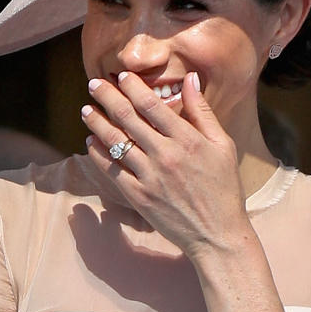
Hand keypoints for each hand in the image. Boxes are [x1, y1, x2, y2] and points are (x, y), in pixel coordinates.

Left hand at [82, 71, 249, 258]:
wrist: (217, 235)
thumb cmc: (224, 190)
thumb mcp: (223, 146)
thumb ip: (203, 112)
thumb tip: (190, 78)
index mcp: (187, 140)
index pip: (151, 105)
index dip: (133, 87)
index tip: (121, 76)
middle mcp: (165, 156)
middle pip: (128, 119)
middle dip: (108, 98)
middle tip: (94, 85)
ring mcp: (150, 177)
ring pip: (116, 143)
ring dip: (97, 123)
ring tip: (86, 110)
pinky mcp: (139, 197)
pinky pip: (113, 171)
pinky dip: (100, 154)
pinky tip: (92, 143)